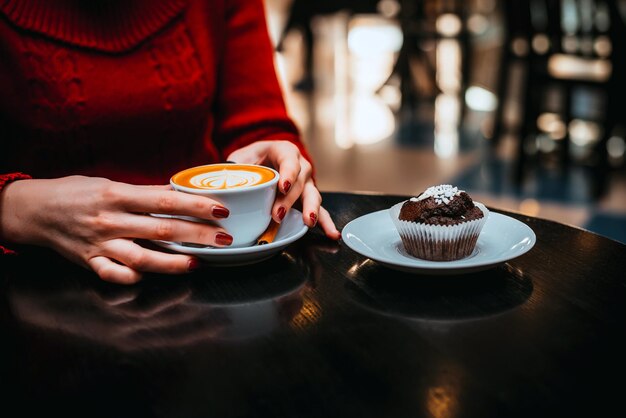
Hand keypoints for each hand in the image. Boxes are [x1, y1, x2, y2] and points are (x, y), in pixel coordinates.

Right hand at [0, 175, 234, 283]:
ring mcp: (100, 244)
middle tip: (223, 239)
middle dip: (198, 235)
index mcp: (118, 195)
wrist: (35, 210)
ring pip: (144, 258)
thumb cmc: (77, 193)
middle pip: (163, 229)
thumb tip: (180, 193)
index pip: (166, 200)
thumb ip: (145, 192)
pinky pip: (115, 275)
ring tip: (198, 262)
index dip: (196, 205)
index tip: (220, 209)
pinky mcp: (90, 262)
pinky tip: (153, 276)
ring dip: (174, 262)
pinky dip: (134, 277)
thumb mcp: (111, 183)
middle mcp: (111, 220)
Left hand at [226, 140, 340, 239]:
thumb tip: (221, 182)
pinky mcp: (308, 199)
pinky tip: (332, 234)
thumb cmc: (250, 159)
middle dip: (290, 199)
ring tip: (308, 221)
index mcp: (284, 151)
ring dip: (310, 209)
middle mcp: (300, 166)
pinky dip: (325, 222)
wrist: (259, 162)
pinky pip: (320, 210)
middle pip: (301, 182)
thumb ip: (234, 168)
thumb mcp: (240, 158)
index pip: (289, 161)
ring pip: (313, 195)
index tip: (281, 186)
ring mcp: (306, 183)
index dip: (288, 173)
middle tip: (278, 213)